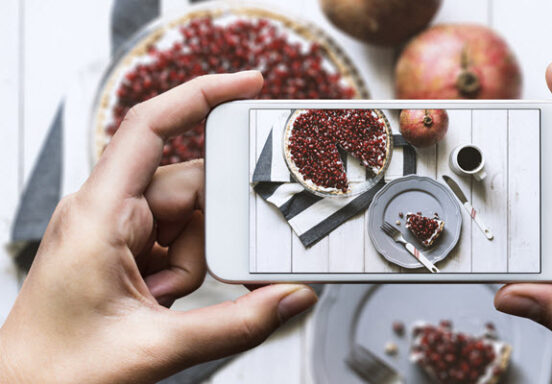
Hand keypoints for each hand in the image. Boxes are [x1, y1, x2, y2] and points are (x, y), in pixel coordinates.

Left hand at [0, 72, 316, 382]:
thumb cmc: (54, 368)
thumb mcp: (155, 347)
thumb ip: (234, 324)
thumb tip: (289, 298)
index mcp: (99, 214)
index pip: (151, 126)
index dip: (201, 95)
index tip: (249, 85)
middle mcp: (108, 212)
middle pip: (190, 185)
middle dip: (212, 230)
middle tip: (221, 267)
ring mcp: (118, 231)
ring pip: (190, 219)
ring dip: (197, 261)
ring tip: (171, 300)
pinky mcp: (127, 251)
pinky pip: (179, 242)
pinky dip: (189, 269)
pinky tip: (168, 300)